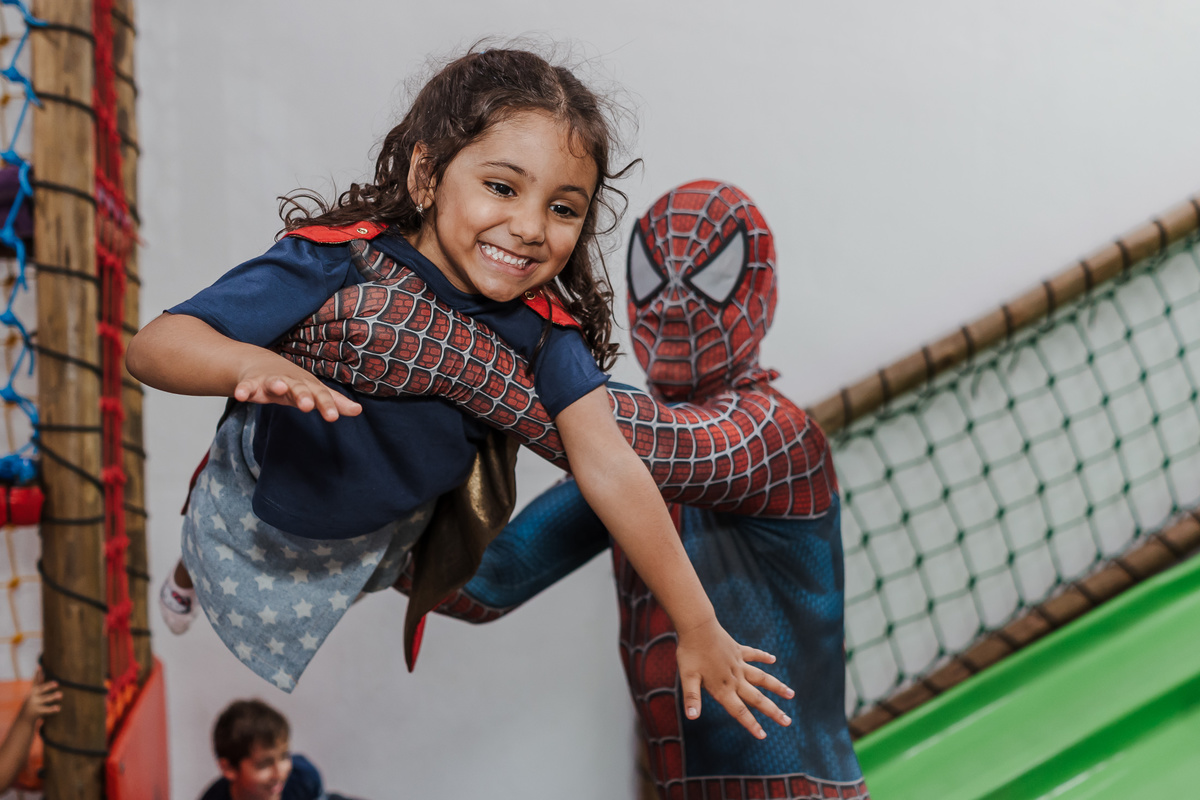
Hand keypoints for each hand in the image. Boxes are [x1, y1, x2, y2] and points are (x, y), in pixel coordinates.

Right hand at [19, 669, 60, 721]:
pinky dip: (52, 709)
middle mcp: (34, 695)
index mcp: (34, 689)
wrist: (25, 716)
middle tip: (57, 683)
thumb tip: (39, 666)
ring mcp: (35, 703)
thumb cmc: (34, 699)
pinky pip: (46, 709)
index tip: (39, 666)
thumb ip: (38, 680)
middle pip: (41, 689)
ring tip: (61, 695)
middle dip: (48, 686)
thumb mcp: (34, 690)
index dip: (37, 673)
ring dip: (52, 697)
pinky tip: (58, 708)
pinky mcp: (38, 711)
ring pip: (45, 699)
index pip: (35, 680)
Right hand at [233, 351, 361, 421]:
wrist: (261, 363)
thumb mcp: (313, 391)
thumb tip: (358, 410)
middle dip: (302, 395)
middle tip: (307, 405)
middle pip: (298, 388)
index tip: (333, 417)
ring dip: (276, 384)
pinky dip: (243, 389)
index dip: (326, 405)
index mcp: (307, 386)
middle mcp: (290, 382)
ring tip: (279, 387)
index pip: (319, 395)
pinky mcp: (251, 383)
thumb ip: (334, 402)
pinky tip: (239, 395)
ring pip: (273, 382)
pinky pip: (246, 387)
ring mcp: (270, 381)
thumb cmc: (293, 382)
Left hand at [674, 618, 793, 738]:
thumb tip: (692, 717)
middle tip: (788, 722)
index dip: (751, 724)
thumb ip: (692, 697)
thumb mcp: (687, 677)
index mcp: (723, 688)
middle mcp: (735, 678)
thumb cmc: (690, 653)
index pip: (739, 711)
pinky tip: (773, 659)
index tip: (763, 736)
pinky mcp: (738, 649)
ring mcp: (738, 663)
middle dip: (773, 711)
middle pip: (757, 698)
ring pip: (762, 678)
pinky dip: (763, 657)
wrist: (697, 626)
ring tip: (791, 694)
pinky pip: (754, 655)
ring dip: (777, 687)